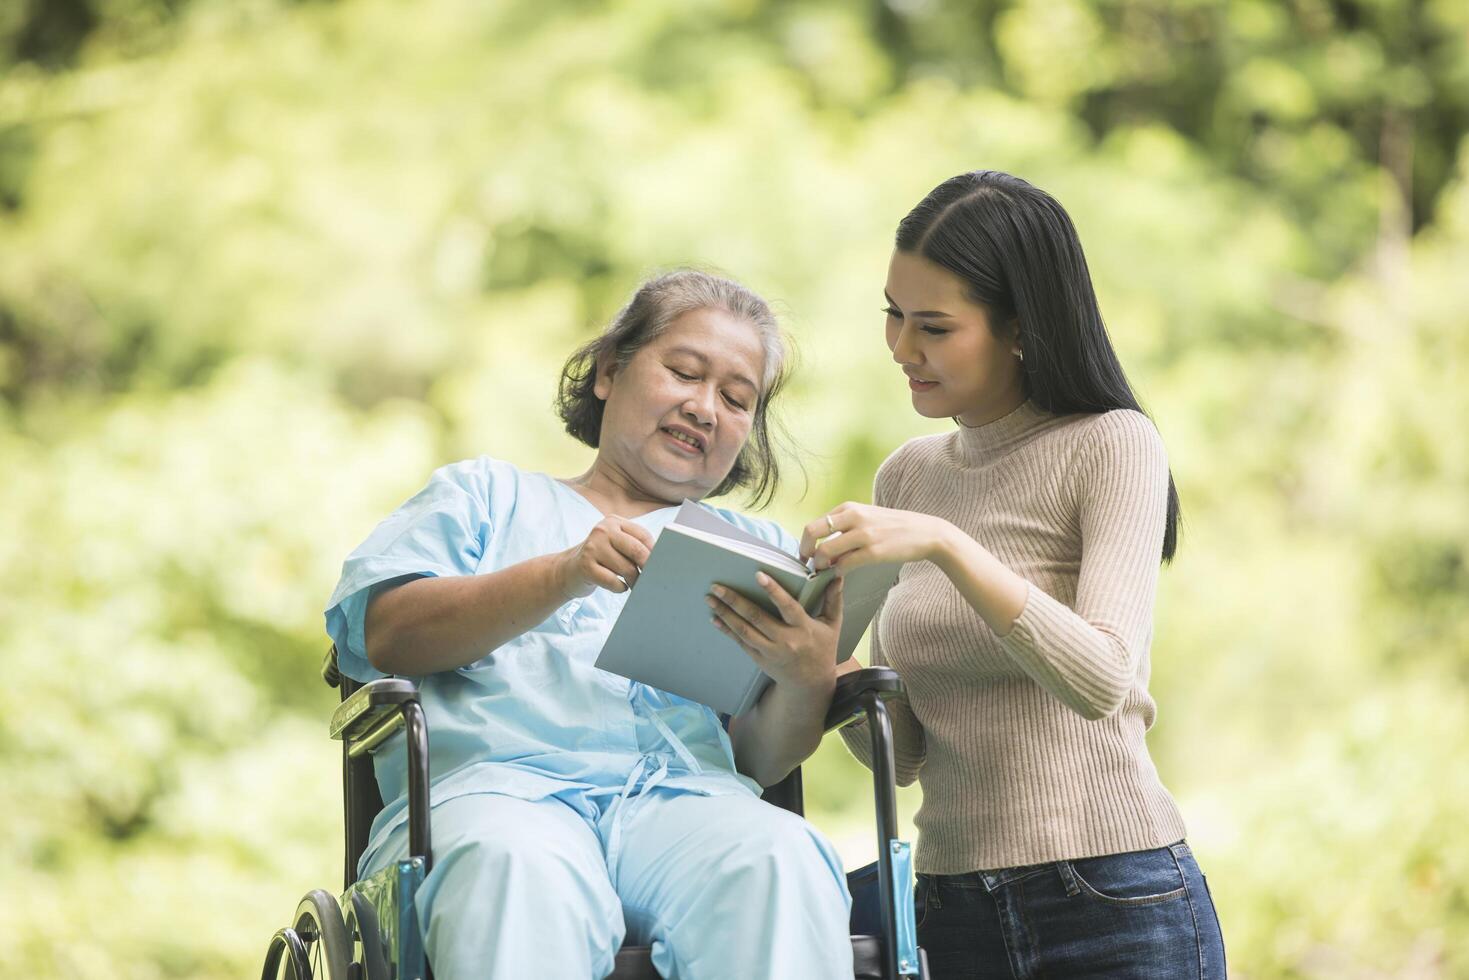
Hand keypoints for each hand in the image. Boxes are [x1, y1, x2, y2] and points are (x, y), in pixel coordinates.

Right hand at [555, 517, 655, 598]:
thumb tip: (662, 560)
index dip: (655, 553)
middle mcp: (602, 530)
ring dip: (634, 581)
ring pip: (626, 568)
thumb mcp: (616, 545)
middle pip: (637, 551)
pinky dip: (620, 587)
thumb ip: (635, 546)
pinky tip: (619, 586)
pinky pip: (613, 581)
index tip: (661, 565)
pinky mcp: (585, 566)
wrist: (567, 570)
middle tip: (651, 579)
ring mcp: (592, 547)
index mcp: (613, 521)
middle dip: (647, 568)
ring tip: (632, 583)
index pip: (643, 535)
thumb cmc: (601, 558)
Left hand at [707, 573, 843, 691]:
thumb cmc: (823, 648)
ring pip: (744, 631)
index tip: (758, 575)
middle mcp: (786, 641)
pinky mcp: (760, 659)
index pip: (788, 608)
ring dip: (725, 614)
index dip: (773, 592)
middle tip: (717, 586)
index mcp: (804, 629)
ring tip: (710, 598)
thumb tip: (837, 575)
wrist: (811, 684)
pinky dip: (727, 630)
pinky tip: (715, 618)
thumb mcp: (833, 625)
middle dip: (735, 601)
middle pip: (757, 618)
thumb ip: (833, 599)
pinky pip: (740, 642)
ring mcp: (770, 652)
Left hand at [799, 502, 955, 572]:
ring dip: (820, 566)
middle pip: (812, 532)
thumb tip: (823, 546)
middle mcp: (853, 517)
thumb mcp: (867, 516)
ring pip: (825, 551)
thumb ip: (845, 526)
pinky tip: (842, 574)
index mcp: (849, 508)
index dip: (805, 543)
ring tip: (826, 572)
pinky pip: (844, 565)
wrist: (926, 532)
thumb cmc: (893, 527)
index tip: (807, 555)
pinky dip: (838, 572)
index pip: (814, 524)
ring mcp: (863, 534)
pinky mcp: (874, 552)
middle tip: (809, 565)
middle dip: (805, 551)